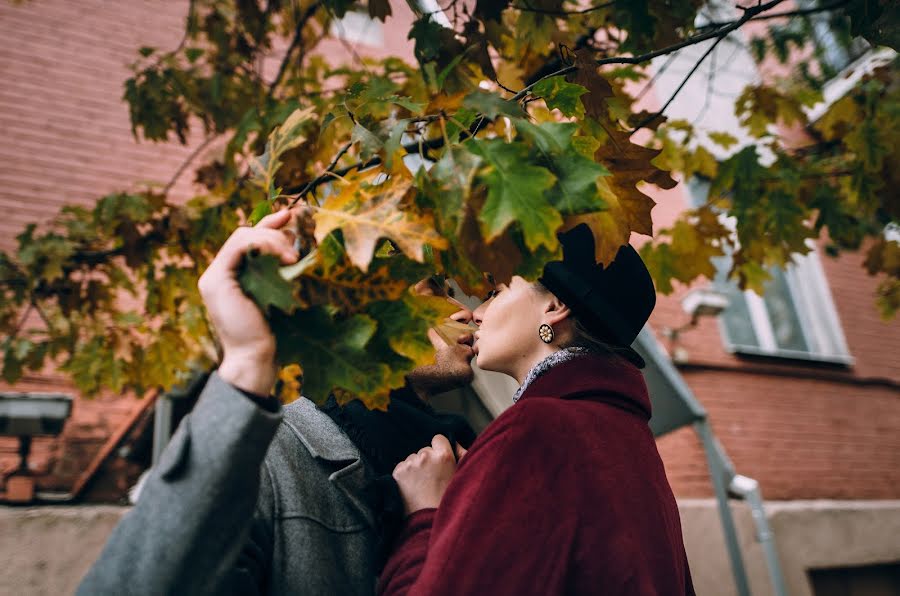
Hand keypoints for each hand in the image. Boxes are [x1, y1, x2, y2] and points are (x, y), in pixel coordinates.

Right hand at [198, 209, 297, 395]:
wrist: (255, 358)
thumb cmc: (273, 332)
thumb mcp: (280, 293)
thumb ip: (279, 270)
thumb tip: (296, 243)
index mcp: (232, 276)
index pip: (247, 240)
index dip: (268, 225)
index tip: (290, 215)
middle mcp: (219, 273)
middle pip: (245, 234)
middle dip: (274, 231)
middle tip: (297, 242)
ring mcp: (214, 276)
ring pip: (242, 237)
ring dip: (272, 241)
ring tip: (293, 258)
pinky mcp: (216, 280)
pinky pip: (238, 246)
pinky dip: (262, 245)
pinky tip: (284, 259)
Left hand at [392, 435, 466, 514]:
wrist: (428, 521)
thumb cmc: (448, 501)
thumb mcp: (461, 476)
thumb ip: (462, 455)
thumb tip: (455, 442)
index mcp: (444, 456)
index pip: (438, 438)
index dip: (439, 449)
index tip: (439, 460)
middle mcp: (426, 456)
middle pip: (424, 450)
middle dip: (427, 460)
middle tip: (431, 478)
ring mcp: (410, 464)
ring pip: (412, 458)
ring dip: (415, 467)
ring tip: (421, 485)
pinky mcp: (398, 472)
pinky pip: (401, 467)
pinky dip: (405, 475)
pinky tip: (412, 487)